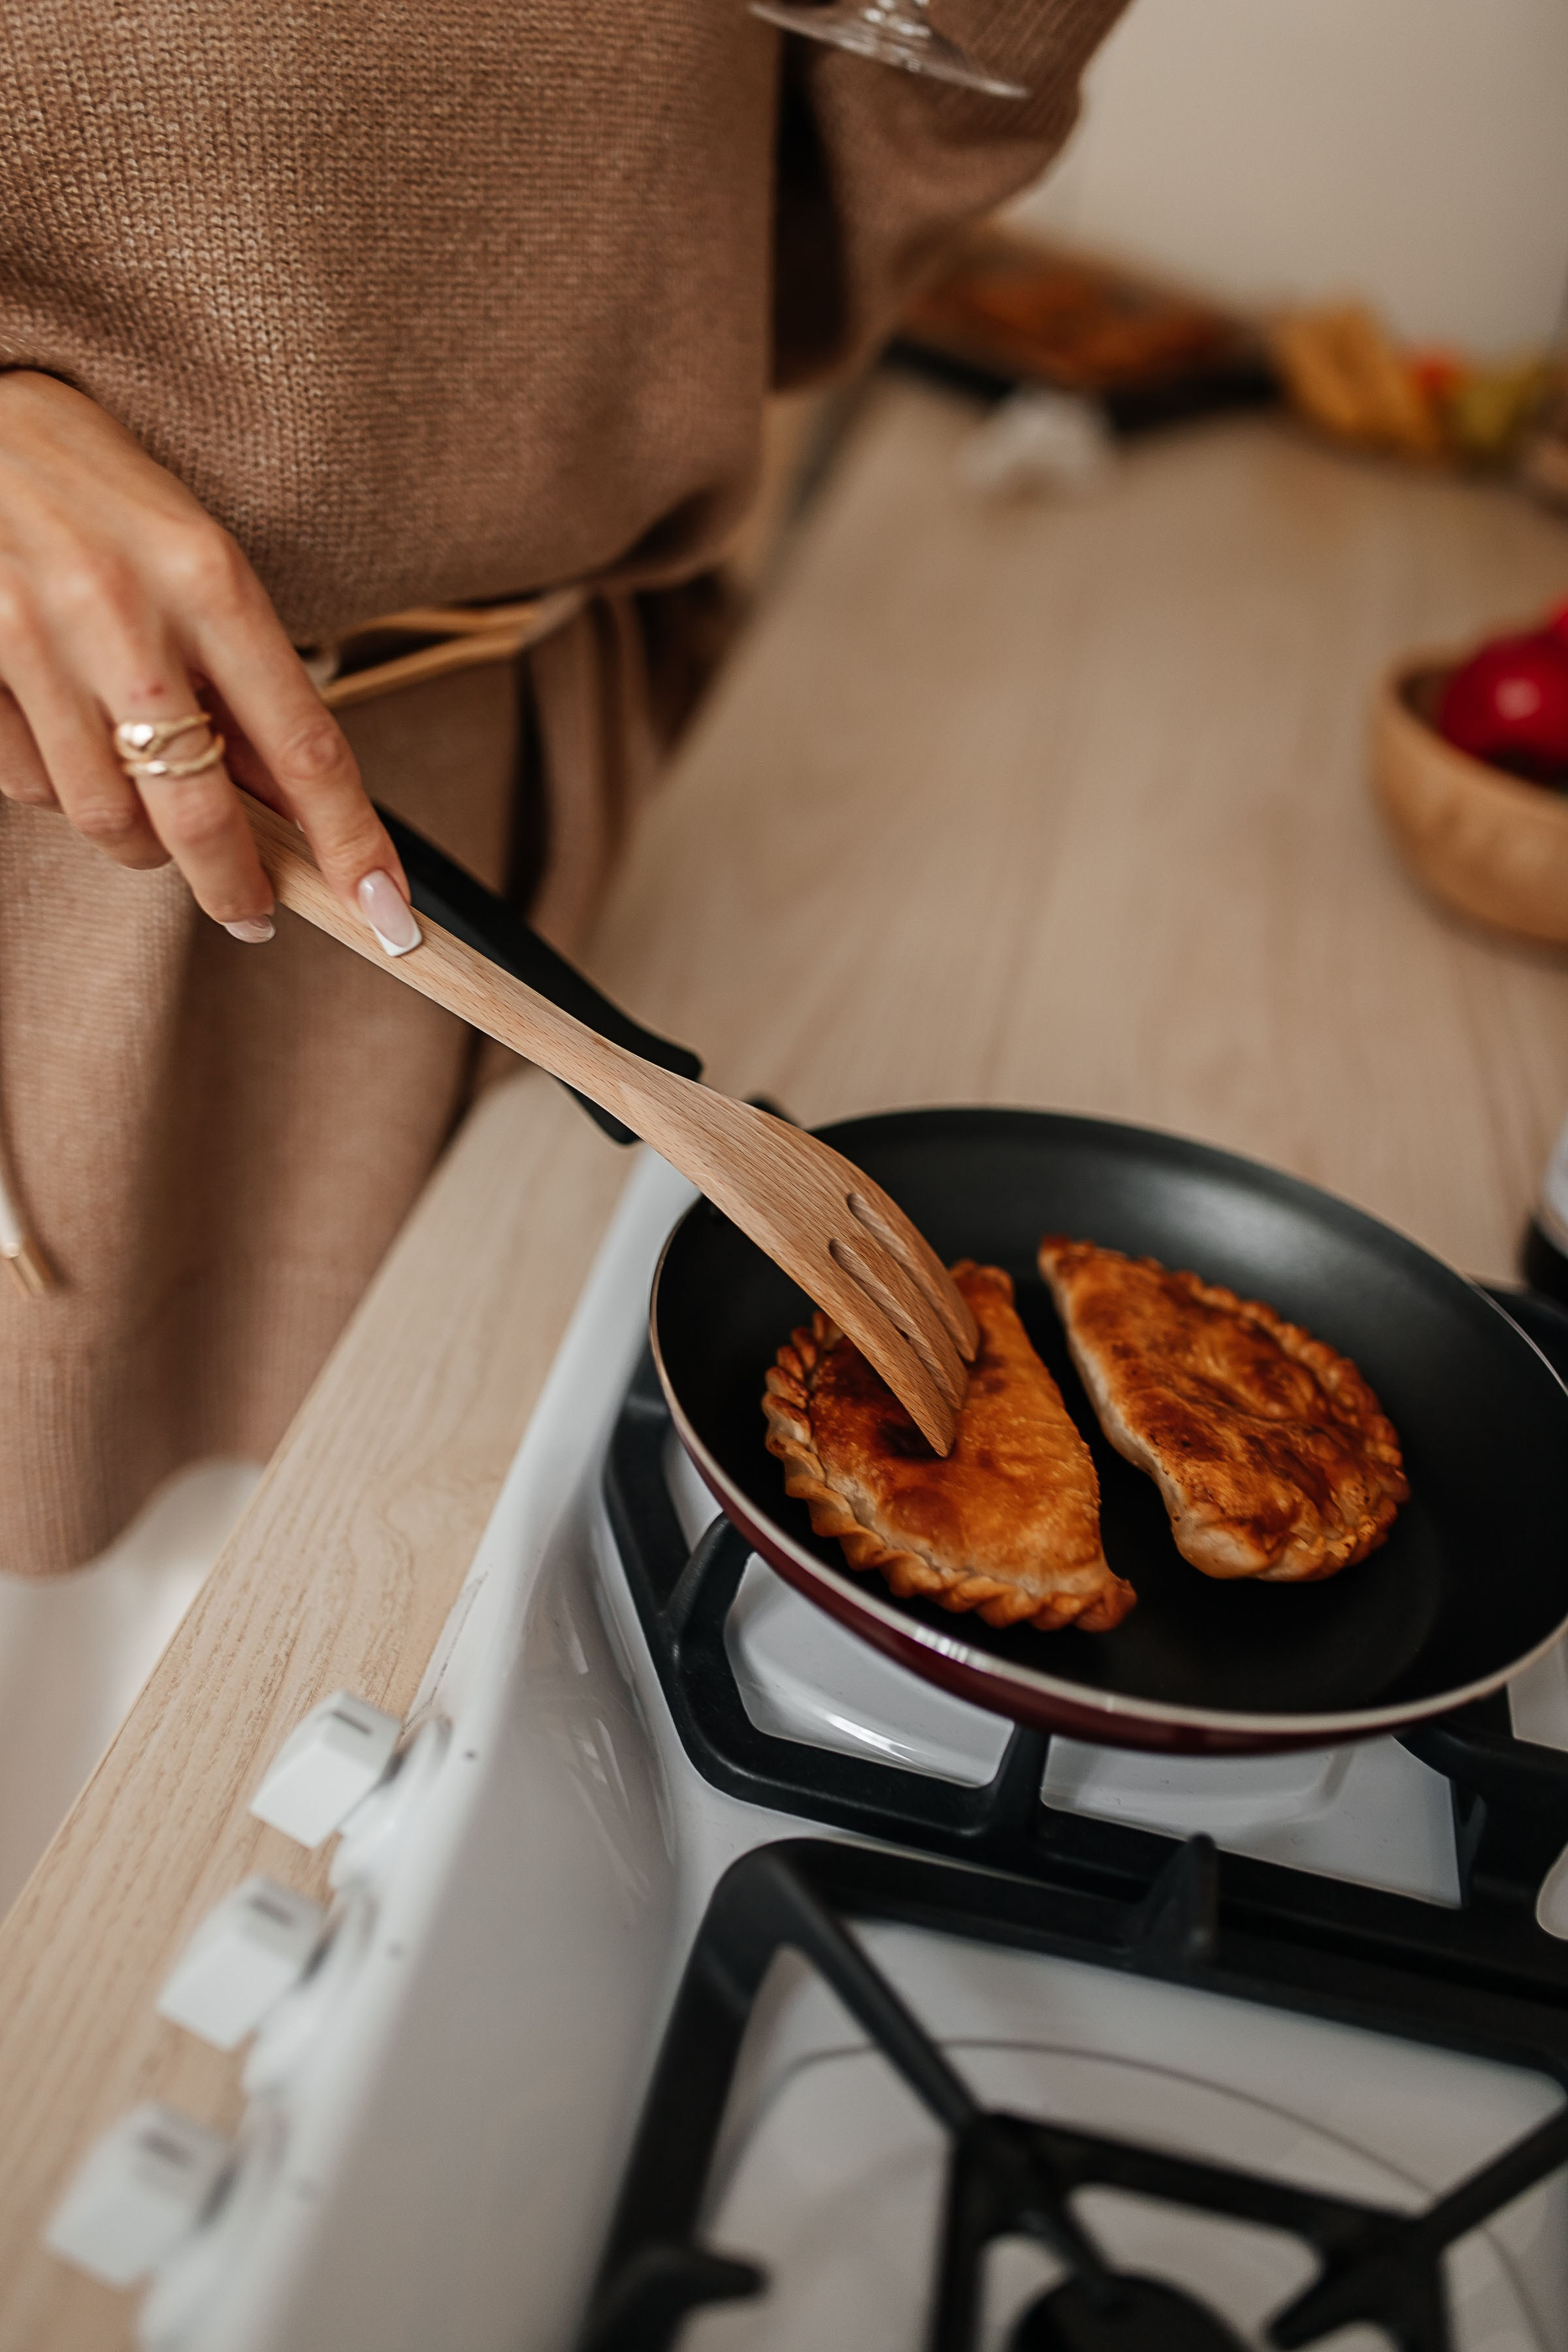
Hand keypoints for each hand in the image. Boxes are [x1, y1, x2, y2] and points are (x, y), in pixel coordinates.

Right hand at [0, 370, 414, 947]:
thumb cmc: (102, 492)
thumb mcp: (199, 562)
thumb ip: (245, 682)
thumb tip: (294, 808)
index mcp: (210, 582)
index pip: (307, 749)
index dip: (352, 845)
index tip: (385, 911)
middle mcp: (126, 619)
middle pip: (200, 816)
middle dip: (236, 889)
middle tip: (252, 913)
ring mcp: (34, 646)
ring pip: (107, 821)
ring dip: (140, 843)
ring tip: (149, 807)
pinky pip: (29, 787)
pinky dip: (62, 788)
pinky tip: (69, 739)